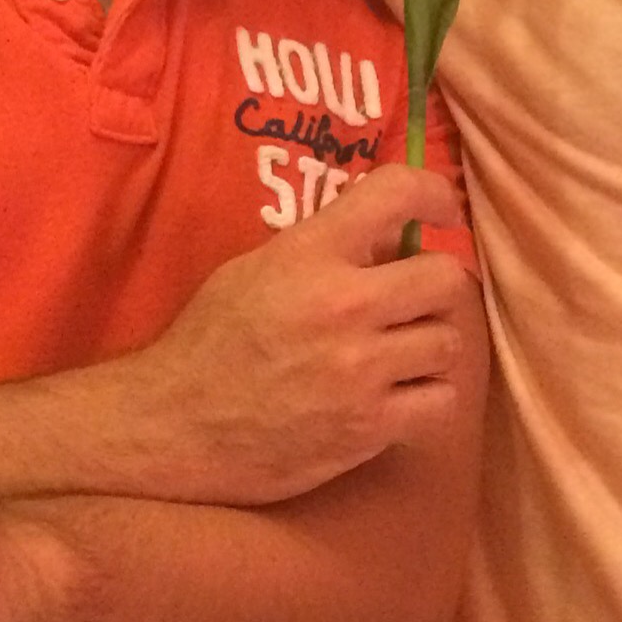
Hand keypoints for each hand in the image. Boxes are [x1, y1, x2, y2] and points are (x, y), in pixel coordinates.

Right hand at [0, 165, 480, 507]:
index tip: (444, 211)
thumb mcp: (255, 268)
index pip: (396, 192)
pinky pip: (440, 402)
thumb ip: (324, 248)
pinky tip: (397, 398)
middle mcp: (344, 304)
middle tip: (414, 302)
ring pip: (449, 344)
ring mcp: (361, 369)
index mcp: (310, 252)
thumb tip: (392, 238)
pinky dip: (426, 400)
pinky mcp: (368, 427)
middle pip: (447, 280)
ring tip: (399, 355)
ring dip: (429, 347)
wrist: (171, 428)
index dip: (434, 194)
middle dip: (436, 289)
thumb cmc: (209, 343)